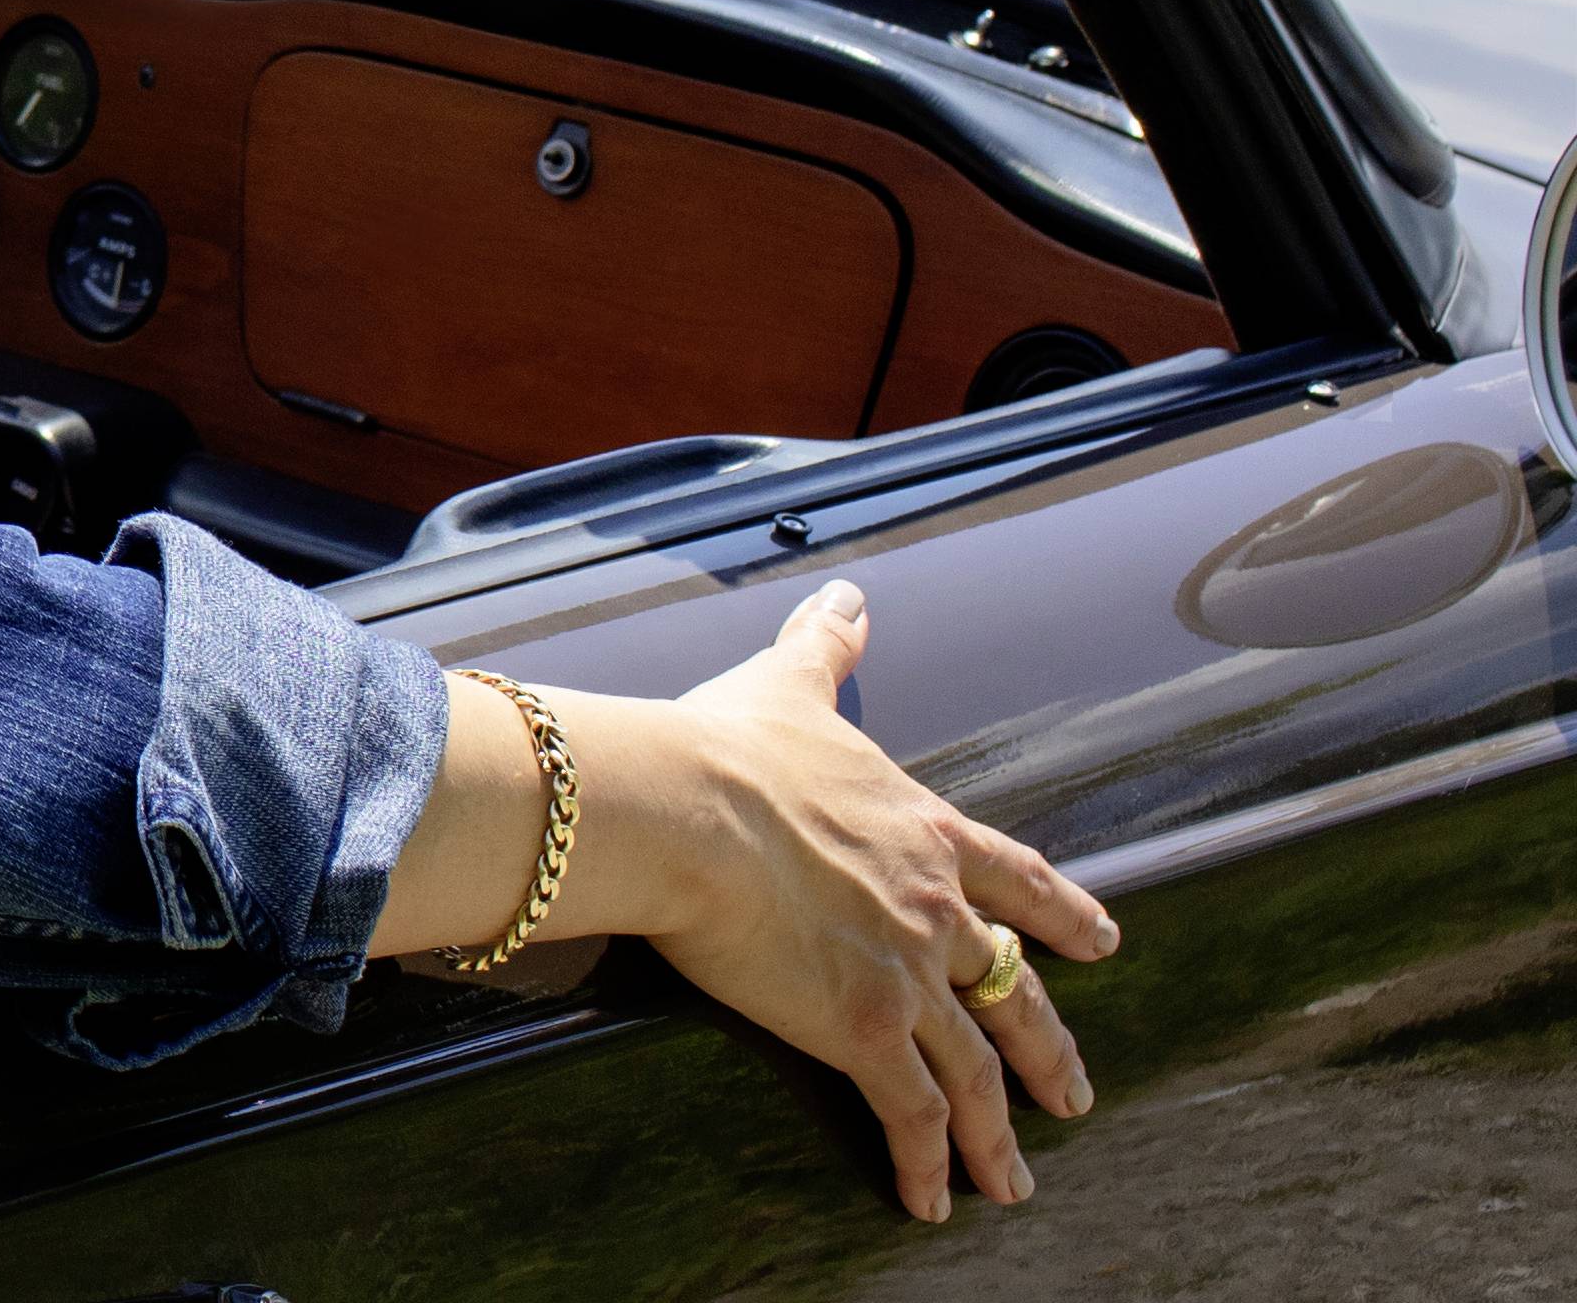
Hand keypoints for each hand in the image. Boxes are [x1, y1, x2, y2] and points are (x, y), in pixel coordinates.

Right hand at [386, 584, 1113, 1222]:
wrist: (687, 807)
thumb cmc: (727, 745)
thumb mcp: (789, 684)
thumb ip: (828, 646)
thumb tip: (846, 594)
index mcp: (925, 832)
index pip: (1020, 880)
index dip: (1066, 915)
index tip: (1104, 943)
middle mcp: (936, 909)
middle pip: (1017, 991)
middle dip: (1051, 1047)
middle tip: (1076, 1093)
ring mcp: (910, 975)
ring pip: (979, 1067)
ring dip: (1001, 1129)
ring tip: (1015, 1179)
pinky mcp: (867, 1030)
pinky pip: (914, 1111)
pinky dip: (927, 1160)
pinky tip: (929, 1198)